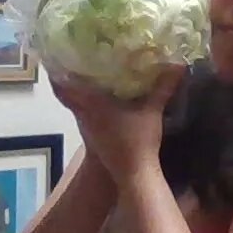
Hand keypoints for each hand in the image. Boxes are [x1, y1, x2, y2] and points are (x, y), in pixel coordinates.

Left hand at [52, 66, 185, 185]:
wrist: (133, 174)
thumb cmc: (138, 140)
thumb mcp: (152, 111)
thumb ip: (163, 87)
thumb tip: (178, 65)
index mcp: (92, 105)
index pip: (64, 87)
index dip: (56, 73)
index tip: (54, 57)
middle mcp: (84, 115)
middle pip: (67, 96)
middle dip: (67, 80)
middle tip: (72, 61)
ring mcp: (87, 129)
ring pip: (76, 107)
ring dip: (79, 93)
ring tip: (88, 75)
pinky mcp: (94, 138)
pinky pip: (85, 116)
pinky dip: (88, 106)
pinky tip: (102, 101)